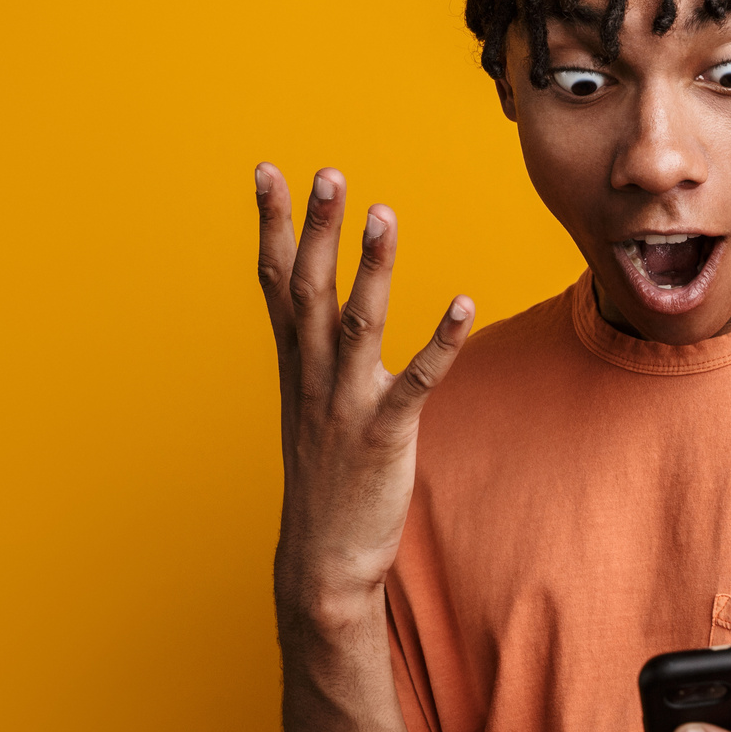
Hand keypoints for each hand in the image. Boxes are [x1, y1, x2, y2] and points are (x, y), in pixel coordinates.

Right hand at [254, 164, 472, 629]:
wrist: (322, 562)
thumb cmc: (325, 480)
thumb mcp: (310, 407)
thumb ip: (314, 355)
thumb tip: (322, 313)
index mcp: (294, 365)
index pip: (276, 281)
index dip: (272, 224)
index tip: (267, 169)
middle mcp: (312, 377)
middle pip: (309, 289)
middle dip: (315, 228)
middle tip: (327, 172)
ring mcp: (345, 405)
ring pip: (356, 323)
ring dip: (372, 268)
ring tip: (384, 214)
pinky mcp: (384, 434)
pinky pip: (415, 380)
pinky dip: (440, 341)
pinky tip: (463, 303)